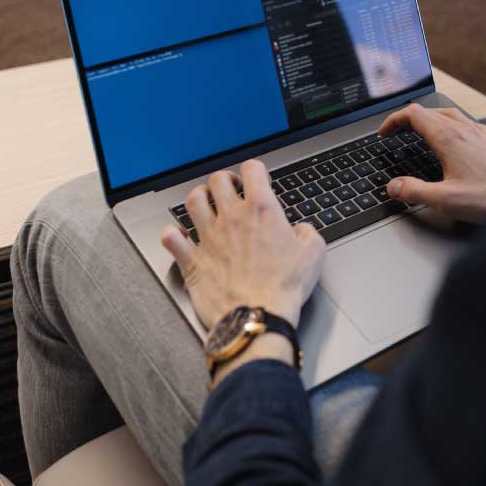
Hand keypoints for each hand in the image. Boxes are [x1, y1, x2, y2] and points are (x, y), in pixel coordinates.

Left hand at [160, 160, 326, 331]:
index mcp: (261, 210)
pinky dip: (172, 234)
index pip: (252, 169)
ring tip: (207, 205)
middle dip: (226, 180)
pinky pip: (171, 238)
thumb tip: (301, 230)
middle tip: (232, 191)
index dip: (255, 171)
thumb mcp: (314, 253)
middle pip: (218, 180)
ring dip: (199, 198)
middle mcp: (231, 218)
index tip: (258, 179)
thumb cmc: (284, 287)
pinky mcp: (193, 261)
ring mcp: (208, 238)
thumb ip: (307, 233)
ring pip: (192, 201)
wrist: (257, 316)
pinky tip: (179, 236)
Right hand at [378, 104, 485, 223]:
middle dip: (406, 120)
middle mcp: (463, 129)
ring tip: (416, 133)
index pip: (414, 114)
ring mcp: (477, 133)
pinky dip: (445, 124)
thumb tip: (393, 186)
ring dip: (426, 120)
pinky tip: (448, 139)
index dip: (393, 120)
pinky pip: (461, 122)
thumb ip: (414, 191)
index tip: (384, 133)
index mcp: (449, 138)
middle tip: (394, 134)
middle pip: (427, 111)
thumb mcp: (445, 200)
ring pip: (445, 114)